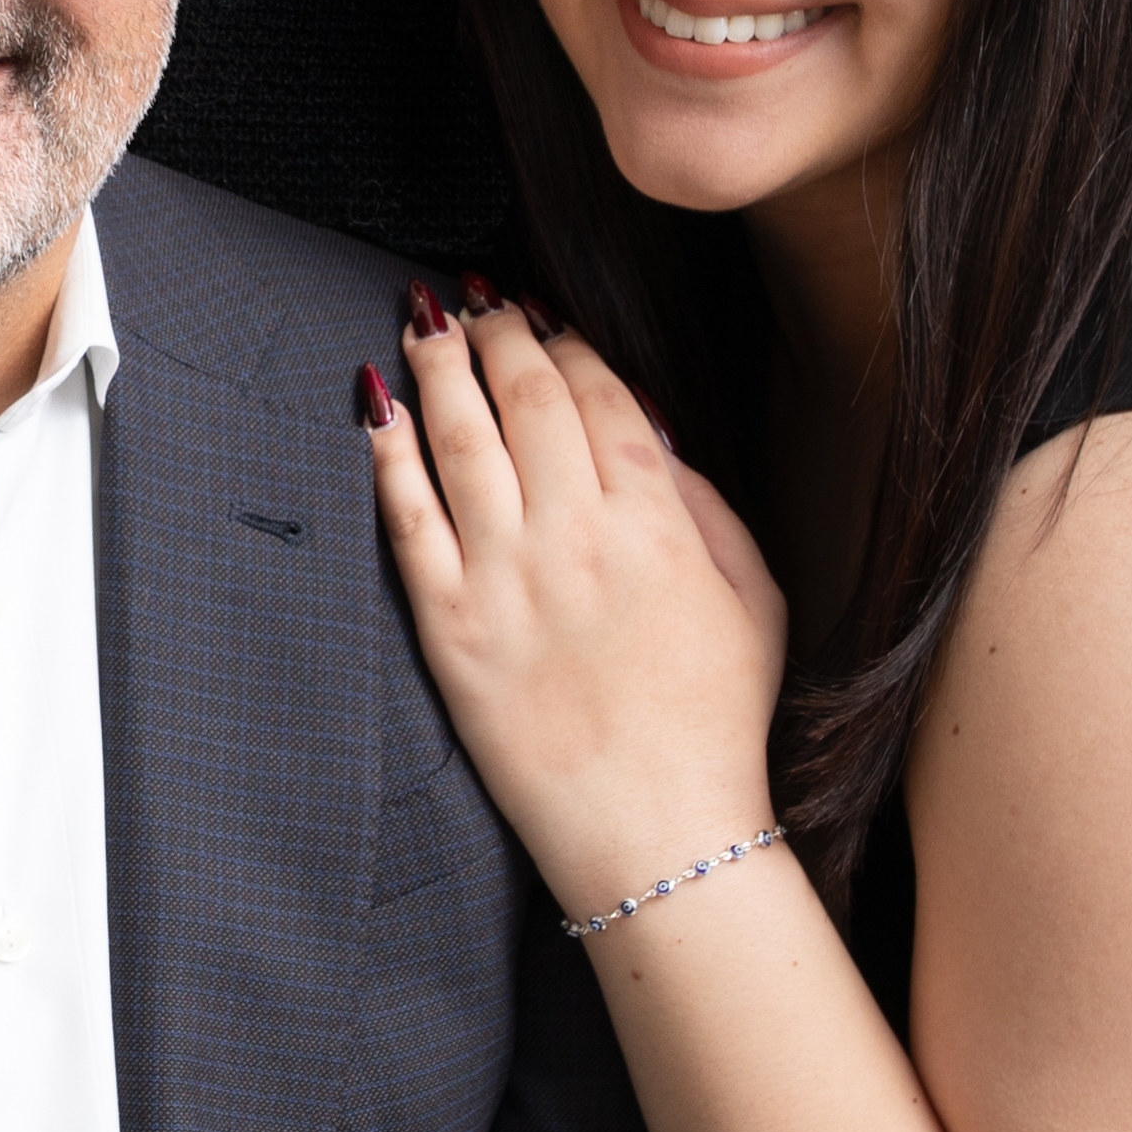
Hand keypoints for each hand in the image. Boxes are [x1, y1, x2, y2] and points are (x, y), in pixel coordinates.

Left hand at [361, 286, 787, 916]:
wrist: (658, 830)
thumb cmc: (714, 721)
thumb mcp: (755, 600)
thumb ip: (705, 505)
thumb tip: (649, 431)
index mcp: (656, 524)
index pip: (601, 395)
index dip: (569, 342)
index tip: (548, 318)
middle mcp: (575, 537)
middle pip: (525, 397)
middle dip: (500, 333)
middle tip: (482, 300)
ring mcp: (504, 579)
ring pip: (459, 439)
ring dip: (439, 367)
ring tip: (426, 323)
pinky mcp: (449, 626)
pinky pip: (407, 518)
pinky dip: (388, 453)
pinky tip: (376, 407)